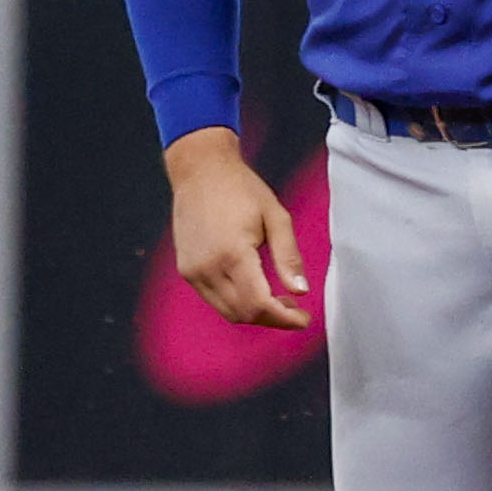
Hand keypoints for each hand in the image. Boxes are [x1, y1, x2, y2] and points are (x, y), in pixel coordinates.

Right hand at [165, 125, 311, 330]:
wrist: (200, 171)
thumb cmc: (240, 188)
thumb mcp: (276, 217)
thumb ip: (289, 257)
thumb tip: (301, 291)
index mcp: (232, 253)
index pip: (259, 304)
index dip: (284, 318)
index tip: (304, 319)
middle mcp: (207, 267)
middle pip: (243, 314)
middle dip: (273, 318)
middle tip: (295, 309)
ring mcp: (193, 270)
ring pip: (228, 311)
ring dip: (255, 313)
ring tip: (278, 299)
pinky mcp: (187, 270)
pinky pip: (214, 299)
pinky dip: (237, 303)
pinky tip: (254, 288)